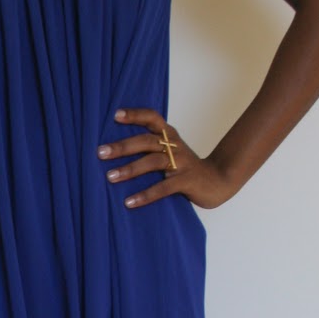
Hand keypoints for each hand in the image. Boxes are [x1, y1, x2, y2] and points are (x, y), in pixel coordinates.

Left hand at [97, 107, 233, 210]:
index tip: (115, 115)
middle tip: (100, 152)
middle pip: (146, 141)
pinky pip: (163, 188)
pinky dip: (145, 195)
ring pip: (153, 162)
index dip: (135, 115)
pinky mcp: (186, 181)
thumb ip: (150, 147)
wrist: (218, 180)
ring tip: (110, 177)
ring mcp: (181, 163)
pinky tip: (129, 202)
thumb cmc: (186, 167)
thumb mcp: (170, 151)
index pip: (152, 118)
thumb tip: (114, 149)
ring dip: (130, 169)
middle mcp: (174, 146)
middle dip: (122, 146)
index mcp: (169, 136)